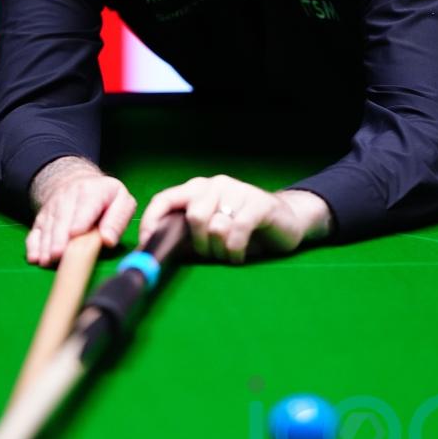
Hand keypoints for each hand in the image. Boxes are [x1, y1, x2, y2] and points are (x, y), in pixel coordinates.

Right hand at [26, 156, 136, 266]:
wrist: (79, 182)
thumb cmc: (106, 198)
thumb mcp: (122, 201)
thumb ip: (118, 219)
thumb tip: (108, 240)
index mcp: (93, 191)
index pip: (86, 205)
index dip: (80, 219)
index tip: (75, 234)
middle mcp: (69, 195)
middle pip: (62, 217)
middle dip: (59, 236)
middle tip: (58, 254)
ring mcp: (53, 206)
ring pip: (48, 225)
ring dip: (46, 244)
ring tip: (46, 260)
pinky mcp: (43, 217)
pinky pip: (36, 230)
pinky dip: (33, 245)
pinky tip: (34, 257)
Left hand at [138, 175, 331, 263]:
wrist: (288, 220)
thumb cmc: (243, 229)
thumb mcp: (210, 233)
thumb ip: (186, 235)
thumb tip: (154, 249)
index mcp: (197, 189)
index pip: (164, 199)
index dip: (151, 222)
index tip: (149, 246)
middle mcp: (215, 184)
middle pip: (193, 216)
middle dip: (200, 245)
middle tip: (213, 254)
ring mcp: (238, 190)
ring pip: (215, 227)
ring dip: (220, 251)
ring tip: (230, 253)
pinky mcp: (259, 203)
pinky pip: (237, 232)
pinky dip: (235, 251)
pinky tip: (240, 254)